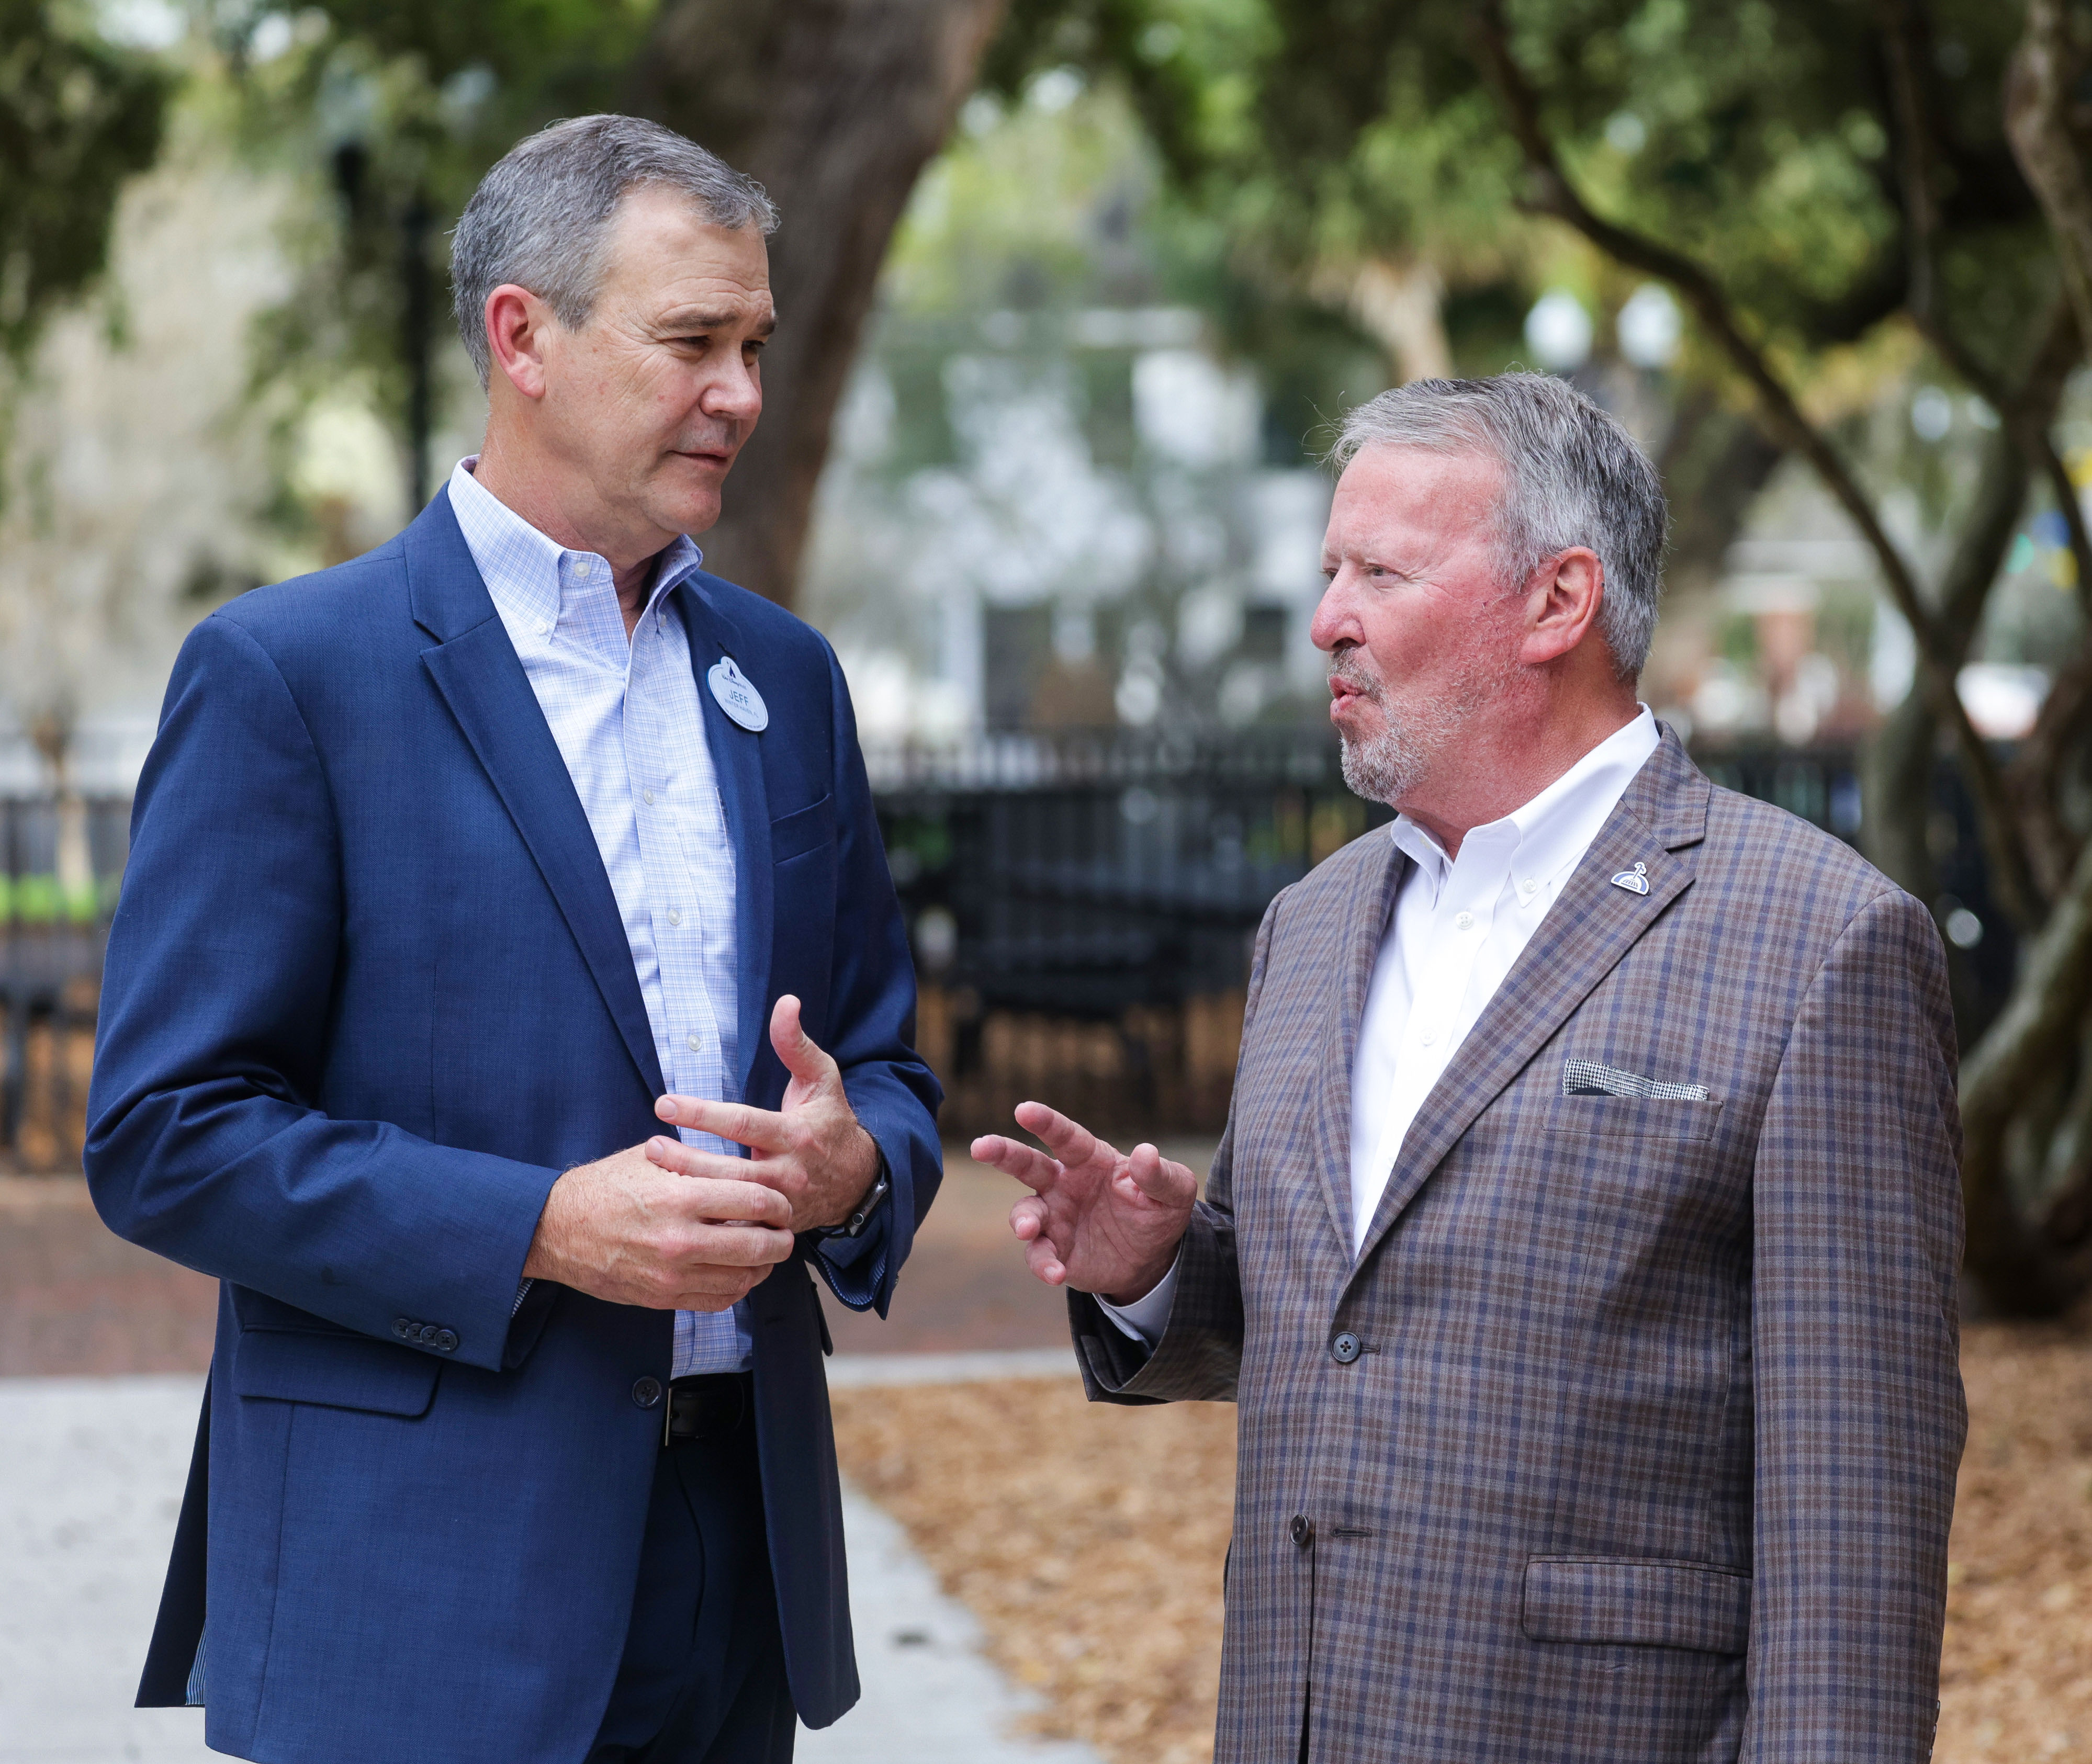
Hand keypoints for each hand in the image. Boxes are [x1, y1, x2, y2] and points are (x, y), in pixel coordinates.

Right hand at [522, 1142, 794, 1311]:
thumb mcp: (651, 1158)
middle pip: (758, 1245)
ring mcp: (672, 1275)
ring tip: (767, 1251)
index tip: (782, 1201)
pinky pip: (718, 1301)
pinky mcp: (663, 1298)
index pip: (754, 1200)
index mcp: (680, 1196)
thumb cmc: (605, 1186)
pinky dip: (739, 1288)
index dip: (779, 1202)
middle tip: (786, 1230)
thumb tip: (747, 1162)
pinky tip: (740, 1273)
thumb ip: (700, 1161)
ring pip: (744, 1278)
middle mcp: (680, 1239)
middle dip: (782, 1238)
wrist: (556, 1229)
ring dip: (765, 1266)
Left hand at [647, 994, 880, 1233]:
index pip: (744, 1123)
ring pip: (730, 1202)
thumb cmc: (831, 1121)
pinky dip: (708, 1219)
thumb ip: (796, 1044)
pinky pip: (737, 1227)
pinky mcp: (774, 1226)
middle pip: (730, 1170)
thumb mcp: (822, 1078)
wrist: (857, 1180)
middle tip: (650, 1146)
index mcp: (796, 1134)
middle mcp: (789, 1172)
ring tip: (653, 1169)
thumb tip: (786, 1002)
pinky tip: (677, 1208)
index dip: (703, 1113)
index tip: (664, 1102)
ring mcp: (781, 1204)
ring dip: (690, 1187)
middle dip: (687, 1159)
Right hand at [972, 1100, 1195, 1302]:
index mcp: (1090, 1159)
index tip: (1023, 1109)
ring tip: (1030, 1230)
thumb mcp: (1174, 1192)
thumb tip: (1145, 1153)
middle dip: (1002, 1153)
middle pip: (1027, 1164)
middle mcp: (1063, 1183)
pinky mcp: (1055, 1250)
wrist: (1153, 1259)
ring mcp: (1055, 1217)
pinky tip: (1056, 1273)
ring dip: (1023, 1219)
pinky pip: (1039, 1255)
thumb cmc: (1159, 1211)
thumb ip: (1160, 1174)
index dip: (1045, 1122)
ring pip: (1025, 1212)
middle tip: (981, 1147)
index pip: (1065, 1136)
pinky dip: (1043, 1264)